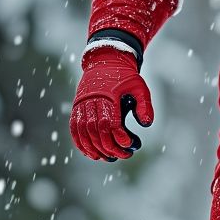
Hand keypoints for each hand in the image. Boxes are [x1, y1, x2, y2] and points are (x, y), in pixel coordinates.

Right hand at [69, 46, 153, 160]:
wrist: (106, 61)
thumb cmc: (125, 76)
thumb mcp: (140, 87)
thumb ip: (145, 105)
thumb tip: (146, 124)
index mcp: (108, 95)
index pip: (111, 122)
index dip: (118, 136)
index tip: (129, 145)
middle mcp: (92, 100)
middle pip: (96, 129)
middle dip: (109, 146)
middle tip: (121, 155)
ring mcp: (82, 104)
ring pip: (83, 131)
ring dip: (93, 147)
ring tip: (106, 158)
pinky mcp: (77, 107)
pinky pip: (74, 127)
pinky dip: (79, 142)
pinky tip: (88, 153)